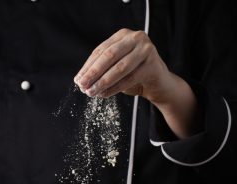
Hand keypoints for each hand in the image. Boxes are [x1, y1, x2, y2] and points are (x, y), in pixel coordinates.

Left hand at [74, 28, 199, 138]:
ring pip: (119, 68)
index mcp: (123, 35)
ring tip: (91, 92)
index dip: (88, 66)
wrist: (158, 84)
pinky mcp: (152, 65)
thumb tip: (80, 80)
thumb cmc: (133, 74)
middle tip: (82, 85)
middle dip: (93, 72)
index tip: (78, 79)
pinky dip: (114, 88)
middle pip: (109, 56)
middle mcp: (136, 38)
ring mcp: (146, 50)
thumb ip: (100, 69)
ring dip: (102, 82)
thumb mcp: (115, 67)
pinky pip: (129, 79)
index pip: (100, 51)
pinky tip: (103, 94)